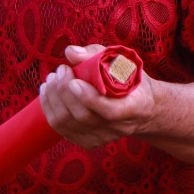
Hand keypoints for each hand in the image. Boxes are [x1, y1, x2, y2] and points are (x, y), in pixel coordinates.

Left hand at [39, 44, 158, 148]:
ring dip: (52, 99)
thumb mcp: (124, 62)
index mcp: (135, 107)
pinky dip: (49, 109)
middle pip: (83, 116)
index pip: (110, 111)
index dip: (89, 97)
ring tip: (51, 79)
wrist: (144, 108)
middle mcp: (119, 127)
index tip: (74, 79)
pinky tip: (48, 93)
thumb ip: (97, 55)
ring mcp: (103, 137)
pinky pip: (61, 128)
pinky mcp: (88, 141)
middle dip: (64, 91)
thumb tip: (70, 52)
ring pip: (67, 123)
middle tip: (59, 71)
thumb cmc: (132, 80)